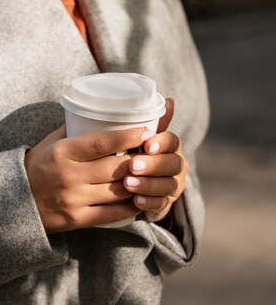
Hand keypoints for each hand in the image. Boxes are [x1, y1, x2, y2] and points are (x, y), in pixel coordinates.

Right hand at [24, 126, 155, 232]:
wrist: (15, 202)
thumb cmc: (39, 166)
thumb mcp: (52, 143)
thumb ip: (76, 130)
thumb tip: (107, 113)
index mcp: (63, 152)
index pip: (102, 142)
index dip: (128, 137)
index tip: (147, 132)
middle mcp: (69, 175)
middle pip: (116, 168)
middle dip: (141, 161)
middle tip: (156, 155)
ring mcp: (74, 199)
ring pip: (118, 191)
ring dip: (139, 184)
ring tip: (152, 176)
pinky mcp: (77, 219)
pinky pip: (113, 214)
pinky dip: (130, 206)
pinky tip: (140, 198)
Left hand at [123, 98, 187, 222]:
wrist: (136, 182)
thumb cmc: (136, 152)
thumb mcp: (139, 137)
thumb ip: (151, 121)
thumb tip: (168, 99)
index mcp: (171, 146)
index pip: (172, 141)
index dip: (161, 143)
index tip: (147, 144)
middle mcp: (176, 165)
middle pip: (172, 164)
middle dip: (152, 165)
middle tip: (132, 165)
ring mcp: (173, 186)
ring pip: (167, 186)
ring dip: (148, 184)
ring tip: (128, 183)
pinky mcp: (165, 205)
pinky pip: (161, 205)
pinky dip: (149, 203)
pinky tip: (136, 201)